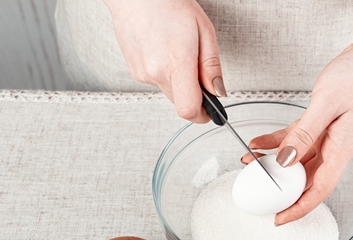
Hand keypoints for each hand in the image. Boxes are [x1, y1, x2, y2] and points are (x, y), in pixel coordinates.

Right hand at [103, 0, 226, 121]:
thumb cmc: (168, 3)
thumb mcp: (204, 31)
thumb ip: (211, 66)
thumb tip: (218, 91)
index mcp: (176, 63)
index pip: (189, 109)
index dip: (203, 115)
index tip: (210, 111)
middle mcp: (155, 72)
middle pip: (181, 104)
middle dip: (193, 95)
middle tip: (197, 71)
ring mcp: (142, 73)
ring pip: (169, 92)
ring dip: (178, 81)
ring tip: (178, 53)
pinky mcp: (134, 71)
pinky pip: (157, 82)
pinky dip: (165, 73)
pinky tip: (164, 51)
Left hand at [244, 43, 352, 224]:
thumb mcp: (327, 103)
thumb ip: (304, 133)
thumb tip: (285, 161)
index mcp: (342, 150)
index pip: (319, 191)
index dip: (299, 208)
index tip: (279, 219)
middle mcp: (335, 149)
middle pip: (306, 181)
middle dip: (280, 190)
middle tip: (257, 194)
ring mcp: (327, 138)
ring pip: (296, 162)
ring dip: (273, 165)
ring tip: (249, 163)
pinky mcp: (320, 125)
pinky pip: (294, 140)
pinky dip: (276, 143)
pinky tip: (258, 143)